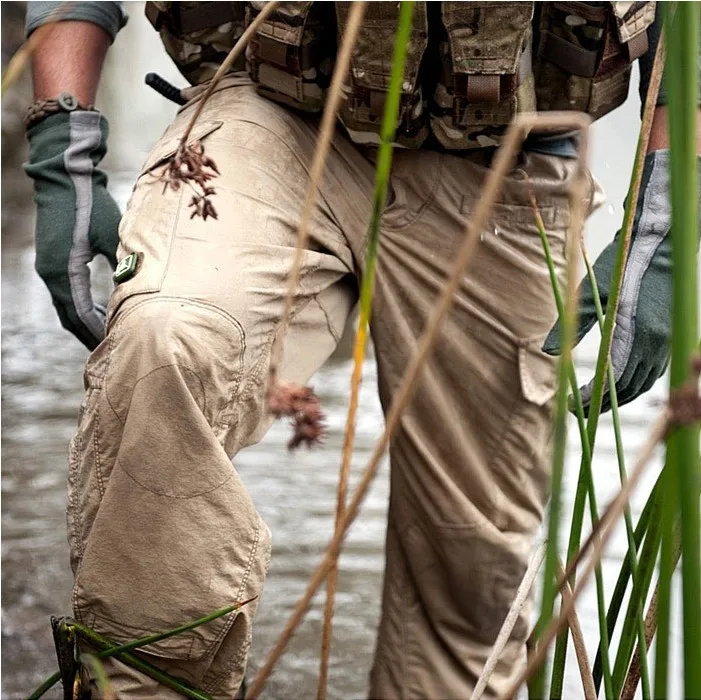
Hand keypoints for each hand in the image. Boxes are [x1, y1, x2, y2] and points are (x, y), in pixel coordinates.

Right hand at [25, 110, 120, 348]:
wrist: (65, 177)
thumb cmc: (92, 205)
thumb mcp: (113, 236)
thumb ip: (123, 265)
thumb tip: (136, 292)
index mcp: (63, 271)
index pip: (81, 313)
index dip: (97, 331)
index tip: (114, 344)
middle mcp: (51, 273)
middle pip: (69, 317)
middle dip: (88, 334)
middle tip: (109, 350)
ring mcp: (48, 267)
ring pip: (64, 307)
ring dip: (83, 322)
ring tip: (105, 335)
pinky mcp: (52, 260)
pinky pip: (64, 294)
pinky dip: (79, 307)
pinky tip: (98, 310)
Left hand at [543, 151, 695, 412]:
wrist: (661, 241)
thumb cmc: (623, 264)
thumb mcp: (593, 292)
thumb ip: (572, 325)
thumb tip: (547, 352)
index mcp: (634, 336)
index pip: (610, 383)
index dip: (589, 401)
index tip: (569, 409)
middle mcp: (655, 344)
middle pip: (628, 390)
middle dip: (601, 405)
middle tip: (577, 412)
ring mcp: (665, 341)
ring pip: (644, 384)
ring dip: (619, 397)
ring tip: (594, 403)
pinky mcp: (668, 335)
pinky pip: (654, 371)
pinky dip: (636, 383)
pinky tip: (620, 383)